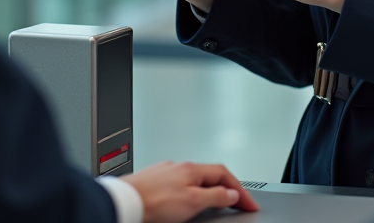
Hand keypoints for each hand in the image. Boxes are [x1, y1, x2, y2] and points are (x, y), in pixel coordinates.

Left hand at [121, 161, 258, 222]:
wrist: (123, 203)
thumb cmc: (153, 202)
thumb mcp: (192, 202)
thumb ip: (214, 197)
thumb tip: (231, 194)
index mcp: (191, 169)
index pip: (224, 174)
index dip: (240, 190)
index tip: (250, 203)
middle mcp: (178, 167)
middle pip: (210, 175)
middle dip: (226, 189)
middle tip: (238, 204)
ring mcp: (165, 173)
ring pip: (194, 180)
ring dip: (208, 190)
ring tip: (215, 205)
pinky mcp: (153, 182)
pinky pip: (179, 185)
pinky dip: (190, 192)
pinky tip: (186, 202)